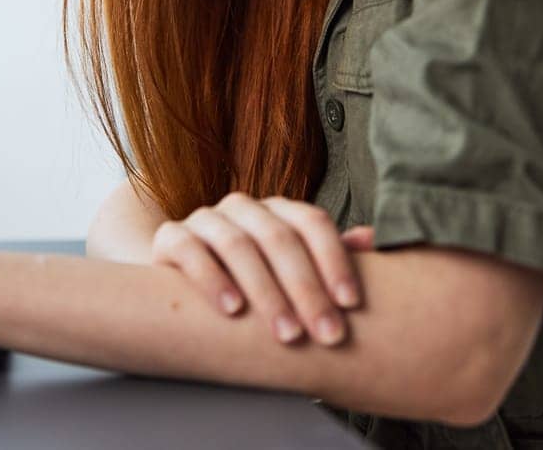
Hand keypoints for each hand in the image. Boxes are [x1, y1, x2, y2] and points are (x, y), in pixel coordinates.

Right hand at [150, 191, 376, 346]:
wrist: (184, 285)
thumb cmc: (254, 283)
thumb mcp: (294, 272)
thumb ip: (330, 257)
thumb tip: (372, 239)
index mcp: (277, 211)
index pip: (312, 222)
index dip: (334, 260)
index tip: (351, 303)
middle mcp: (243, 208)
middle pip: (279, 238)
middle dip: (306, 289)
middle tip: (325, 334)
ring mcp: (205, 220)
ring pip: (237, 245)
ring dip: (265, 291)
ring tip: (285, 333)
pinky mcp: (171, 237)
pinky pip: (190, 250)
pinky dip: (212, 279)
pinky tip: (233, 310)